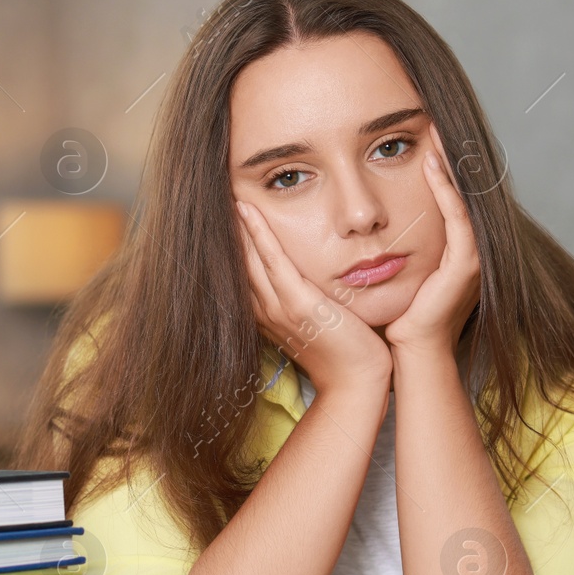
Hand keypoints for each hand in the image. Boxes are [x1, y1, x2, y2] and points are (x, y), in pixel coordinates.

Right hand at [236, 200, 392, 396]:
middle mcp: (265, 310)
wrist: (357, 382)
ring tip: (225, 191)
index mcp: (268, 314)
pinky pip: (272, 260)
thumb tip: (309, 276)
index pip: (242, 270)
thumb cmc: (346, 353)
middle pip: (237, 261)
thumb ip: (307, 299)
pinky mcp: (298, 304)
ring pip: (249, 257)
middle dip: (226, 228)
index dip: (231, 241)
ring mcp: (279, 308)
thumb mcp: (320, 321)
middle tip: (216, 193)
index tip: (224, 211)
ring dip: (236, 224)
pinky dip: (258, 233)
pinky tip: (246, 210)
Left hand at [382, 123, 480, 353]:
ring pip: (464, 198)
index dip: (440, 167)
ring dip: (451, 165)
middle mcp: (468, 248)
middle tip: (434, 121)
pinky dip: (447, 190)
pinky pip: (458, 218)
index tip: (423, 136)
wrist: (413, 354)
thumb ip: (388, 246)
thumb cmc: (398, 317)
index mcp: (453, 249)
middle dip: (450, 156)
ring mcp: (472, 256)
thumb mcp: (394, 272)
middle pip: (461, 191)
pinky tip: (433, 166)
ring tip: (436, 133)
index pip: (449, 197)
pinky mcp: (466, 265)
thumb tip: (360, 224)